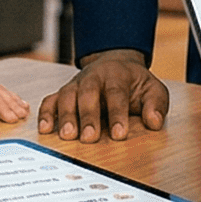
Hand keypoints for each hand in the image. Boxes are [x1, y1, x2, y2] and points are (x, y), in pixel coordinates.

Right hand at [38, 51, 170, 142]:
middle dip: (87, 116)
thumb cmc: (134, 83)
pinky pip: (50, 100)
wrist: (115, 63)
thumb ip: (156, 105)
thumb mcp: (153, 89)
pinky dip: (46, 113)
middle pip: (88, 94)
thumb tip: (154, 122)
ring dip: (65, 116)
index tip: (119, 134)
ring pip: (67, 96)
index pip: (116, 94)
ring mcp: (76, 84)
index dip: (117, 114)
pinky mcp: (64, 92)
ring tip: (67, 136)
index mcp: (117, 75)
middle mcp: (93, 77)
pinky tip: (45, 129)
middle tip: (88, 137)